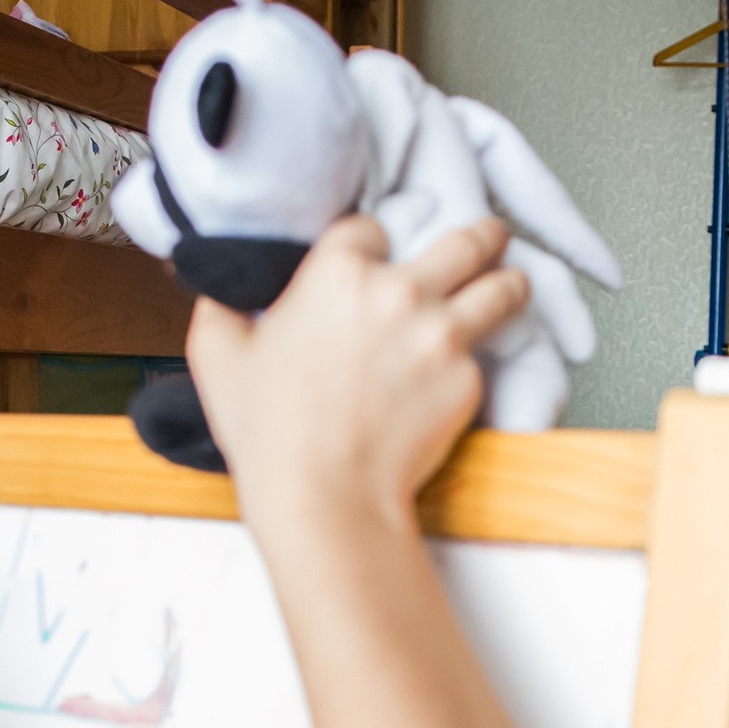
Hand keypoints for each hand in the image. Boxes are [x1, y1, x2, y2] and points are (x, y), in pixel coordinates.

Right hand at [183, 216, 529, 526]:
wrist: (326, 498)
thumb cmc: (273, 436)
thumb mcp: (218, 358)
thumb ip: (220, 308)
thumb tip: (221, 290)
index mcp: (338, 273)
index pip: (370, 228)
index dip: (371, 245)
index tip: (375, 260)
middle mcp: (399, 291)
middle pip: (464, 240)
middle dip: (481, 237)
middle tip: (488, 239)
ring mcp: (441, 334)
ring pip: (502, 286)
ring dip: (508, 282)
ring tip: (510, 284)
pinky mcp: (468, 379)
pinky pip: (485, 356)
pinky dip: (478, 361)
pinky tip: (466, 370)